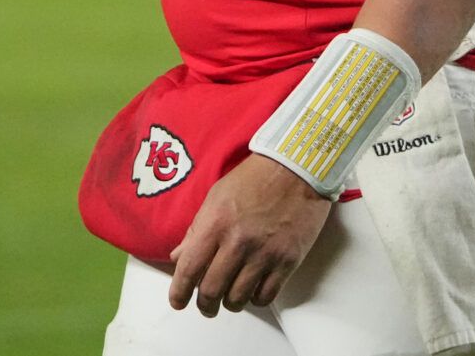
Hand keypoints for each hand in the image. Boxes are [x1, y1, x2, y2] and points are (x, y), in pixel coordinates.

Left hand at [168, 153, 330, 317]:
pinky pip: (265, 296)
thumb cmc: (254, 179)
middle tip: (206, 306)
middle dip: (204, 305)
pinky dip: (255, 299)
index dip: (179, 292)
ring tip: (231, 297)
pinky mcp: (287, 260)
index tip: (177, 302)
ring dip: (230, 304)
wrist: (297, 168)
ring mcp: (264, 253)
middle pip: (212, 291)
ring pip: (238, 299)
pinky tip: (253, 290)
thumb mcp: (216, 197)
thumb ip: (197, 230)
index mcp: (215, 224)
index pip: (189, 269)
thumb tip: (179, 258)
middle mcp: (238, 242)